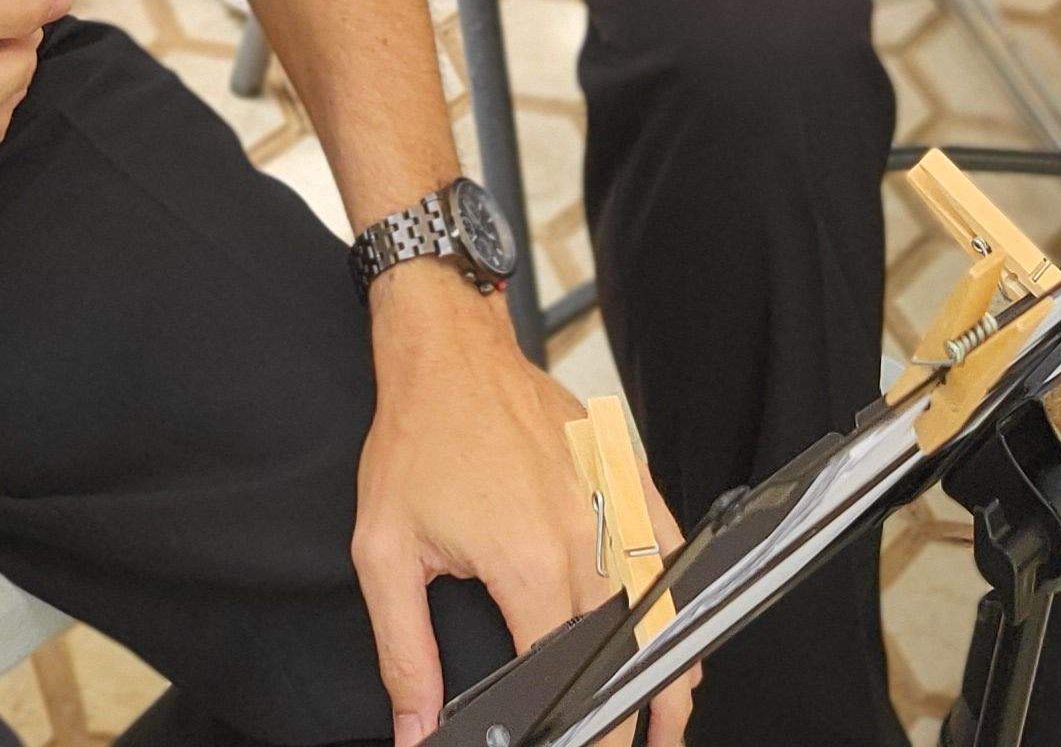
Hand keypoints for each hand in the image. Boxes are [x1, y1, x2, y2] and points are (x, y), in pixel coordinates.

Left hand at [354, 271, 693, 746]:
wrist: (449, 353)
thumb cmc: (418, 438)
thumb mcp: (385, 553)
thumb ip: (404, 653)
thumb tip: (416, 727)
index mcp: (528, 560)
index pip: (570, 672)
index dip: (578, 722)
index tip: (576, 744)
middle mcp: (581, 533)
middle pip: (627, 646)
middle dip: (635, 711)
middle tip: (636, 745)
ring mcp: (610, 499)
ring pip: (659, 602)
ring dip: (669, 663)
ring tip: (668, 712)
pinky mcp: (622, 473)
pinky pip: (666, 543)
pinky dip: (675, 591)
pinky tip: (675, 625)